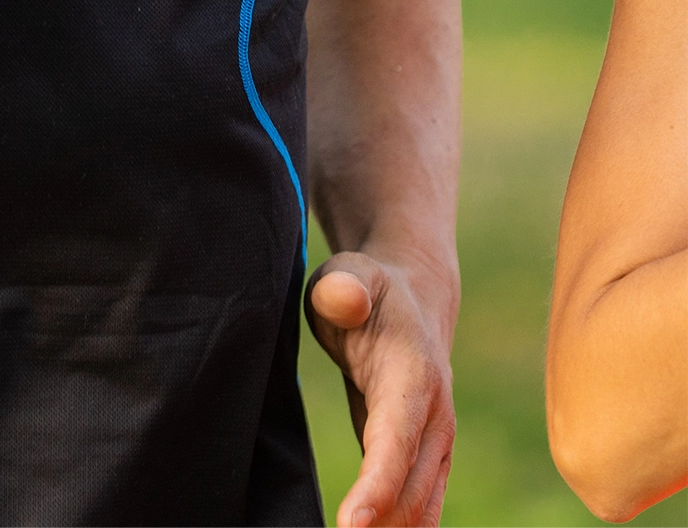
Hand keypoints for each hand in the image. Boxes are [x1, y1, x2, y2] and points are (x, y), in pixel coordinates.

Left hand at [307, 251, 457, 526]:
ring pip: (419, 506)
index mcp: (413, 379)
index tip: (352, 525)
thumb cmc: (368, 288)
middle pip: (409, 489)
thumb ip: (342, 289)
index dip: (376, 486)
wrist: (412, 296)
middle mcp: (434, 419)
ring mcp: (435, 443)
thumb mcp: (350, 276)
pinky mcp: (423, 457)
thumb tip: (344, 299)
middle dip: (381, 527)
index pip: (393, 443)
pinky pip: (417, 505)